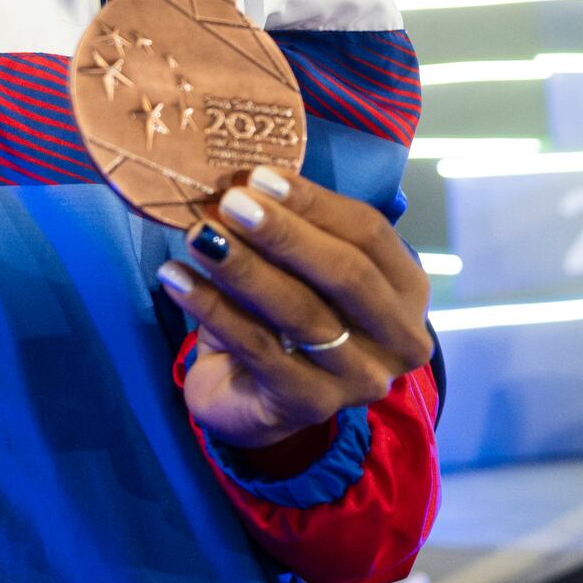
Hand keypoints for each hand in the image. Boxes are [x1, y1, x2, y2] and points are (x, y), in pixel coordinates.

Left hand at [157, 167, 432, 453]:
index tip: (259, 176)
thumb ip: (286, 231)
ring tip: (198, 236)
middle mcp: (399, 337)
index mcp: (406, 289)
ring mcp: (361, 378)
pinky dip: (213, 309)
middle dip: (283, 234)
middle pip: (345, 274)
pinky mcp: (313, 405)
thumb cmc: (279, 319)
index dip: (315, 202)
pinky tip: (176, 279)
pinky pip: (259, 348)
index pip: (369, 234)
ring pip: (301, 313)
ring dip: (244, 269)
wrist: (251, 396)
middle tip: (230, 203)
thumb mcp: (294, 270)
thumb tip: (243, 184)